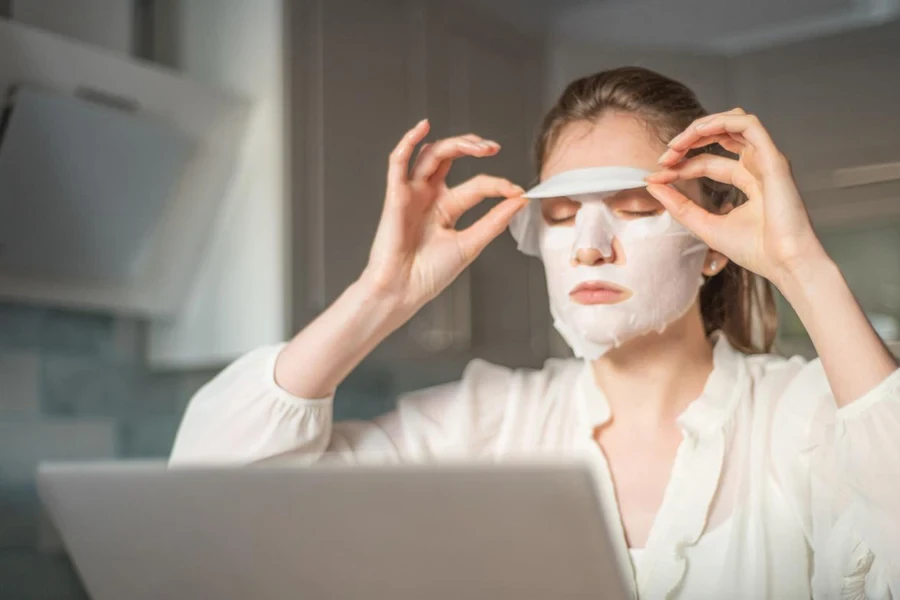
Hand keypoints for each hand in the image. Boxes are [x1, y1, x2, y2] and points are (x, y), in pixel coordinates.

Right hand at [361, 119, 527, 311]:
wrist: (404, 291)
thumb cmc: (429, 274)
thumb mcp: (471, 244)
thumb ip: (494, 221)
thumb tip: (519, 200)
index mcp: (447, 208)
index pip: (476, 185)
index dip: (498, 185)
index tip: (516, 192)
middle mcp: (429, 196)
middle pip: (450, 158)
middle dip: (472, 147)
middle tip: (492, 148)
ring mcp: (412, 193)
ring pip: (431, 155)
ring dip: (453, 143)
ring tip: (475, 144)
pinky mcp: (395, 195)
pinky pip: (397, 162)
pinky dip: (407, 142)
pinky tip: (422, 128)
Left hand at [644, 108, 826, 286]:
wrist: (786, 264)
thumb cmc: (756, 251)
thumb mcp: (705, 225)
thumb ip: (679, 206)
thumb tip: (652, 185)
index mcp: (747, 181)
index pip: (707, 163)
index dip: (679, 167)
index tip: (654, 177)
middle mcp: (758, 166)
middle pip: (719, 137)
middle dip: (687, 142)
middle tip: (663, 158)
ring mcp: (767, 160)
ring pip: (734, 121)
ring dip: (701, 127)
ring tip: (676, 144)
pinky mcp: (774, 158)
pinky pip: (748, 124)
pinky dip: (721, 122)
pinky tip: (697, 132)